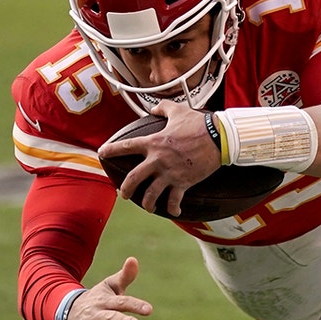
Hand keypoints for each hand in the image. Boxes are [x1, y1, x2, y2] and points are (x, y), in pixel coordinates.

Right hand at [67, 257, 152, 319]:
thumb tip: (134, 259)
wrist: (68, 310)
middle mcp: (96, 314)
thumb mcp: (109, 286)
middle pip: (110, 317)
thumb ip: (124, 276)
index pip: (121, 302)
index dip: (135, 305)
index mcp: (104, 300)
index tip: (149, 310)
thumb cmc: (98, 298)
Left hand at [97, 100, 220, 216]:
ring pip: (151, 194)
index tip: (101, 153)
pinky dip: (173, 208)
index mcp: (154, 143)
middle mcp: (158, 160)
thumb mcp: (178, 111)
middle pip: (133, 179)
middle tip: (123, 194)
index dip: (111, 150)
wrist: (219, 137)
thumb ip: (163, 108)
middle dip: (126, 189)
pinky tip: (174, 211)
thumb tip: (154, 108)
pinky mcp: (183, 182)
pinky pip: (174, 200)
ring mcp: (170, 173)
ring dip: (147, 204)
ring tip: (147, 207)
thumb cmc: (199, 123)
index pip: (126, 147)